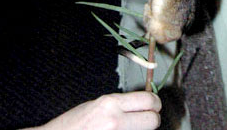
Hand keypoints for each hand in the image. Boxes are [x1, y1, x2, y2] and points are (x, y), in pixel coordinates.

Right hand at [31, 92, 160, 129]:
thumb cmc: (72, 125)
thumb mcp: (96, 105)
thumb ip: (120, 104)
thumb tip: (143, 104)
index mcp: (110, 104)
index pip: (148, 100)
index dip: (154, 102)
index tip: (153, 104)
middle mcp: (115, 121)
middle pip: (152, 120)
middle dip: (152, 119)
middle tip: (146, 119)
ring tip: (129, 128)